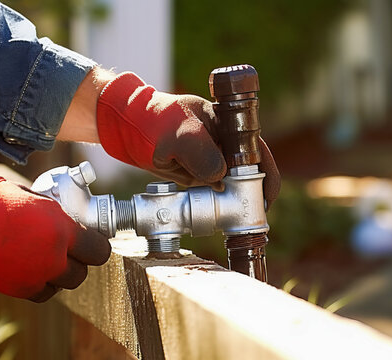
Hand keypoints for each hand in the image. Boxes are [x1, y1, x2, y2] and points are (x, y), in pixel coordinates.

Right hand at [0, 178, 110, 301]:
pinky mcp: (21, 288)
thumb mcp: (31, 196)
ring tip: (49, 263)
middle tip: (68, 253)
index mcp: (65, 230)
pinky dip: (42, 285)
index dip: (97, 247)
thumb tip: (60, 210)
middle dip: (78, 263)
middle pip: (82, 271)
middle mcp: (57, 256)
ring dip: (61, 275)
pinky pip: (43, 293)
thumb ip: (51, 210)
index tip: (91, 244)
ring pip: (64, 284)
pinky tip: (34, 273)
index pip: (99, 250)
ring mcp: (39, 275)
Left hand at [95, 72, 280, 205]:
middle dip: (244, 190)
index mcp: (225, 123)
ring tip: (212, 204)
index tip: (268, 196)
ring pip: (224, 183)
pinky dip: (203, 199)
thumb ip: (201, 154)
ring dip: (221, 197)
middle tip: (245, 210)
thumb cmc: (151, 120)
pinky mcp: (192, 171)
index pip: (255, 148)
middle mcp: (220, 141)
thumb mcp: (178, 134)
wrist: (123, 128)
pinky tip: (196, 201)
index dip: (266, 172)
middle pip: (244, 170)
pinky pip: (205, 189)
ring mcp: (206, 156)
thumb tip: (221, 177)